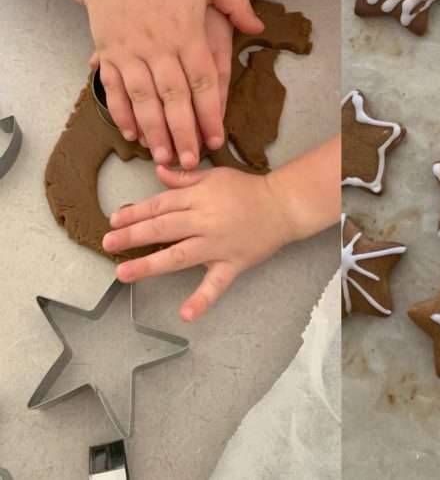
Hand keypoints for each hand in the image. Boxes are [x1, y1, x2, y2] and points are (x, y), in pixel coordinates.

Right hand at [84, 0, 263, 168]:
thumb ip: (237, 3)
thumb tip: (258, 25)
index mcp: (186, 34)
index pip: (202, 82)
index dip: (210, 114)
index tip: (217, 140)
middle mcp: (158, 47)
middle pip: (173, 98)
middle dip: (182, 132)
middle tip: (192, 162)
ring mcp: (130, 51)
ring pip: (143, 99)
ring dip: (153, 130)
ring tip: (163, 156)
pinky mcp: (109, 52)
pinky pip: (115, 89)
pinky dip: (122, 113)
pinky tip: (132, 134)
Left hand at [106, 165, 296, 320]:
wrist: (283, 205)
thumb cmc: (248, 190)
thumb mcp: (215, 176)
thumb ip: (185, 178)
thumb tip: (158, 173)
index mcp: (199, 198)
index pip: (160, 205)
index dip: (135, 212)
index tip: (114, 220)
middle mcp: (205, 221)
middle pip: (164, 228)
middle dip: (133, 235)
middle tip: (108, 243)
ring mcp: (218, 245)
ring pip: (180, 255)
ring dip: (151, 265)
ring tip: (124, 274)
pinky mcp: (232, 264)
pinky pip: (216, 284)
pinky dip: (202, 300)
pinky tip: (185, 314)